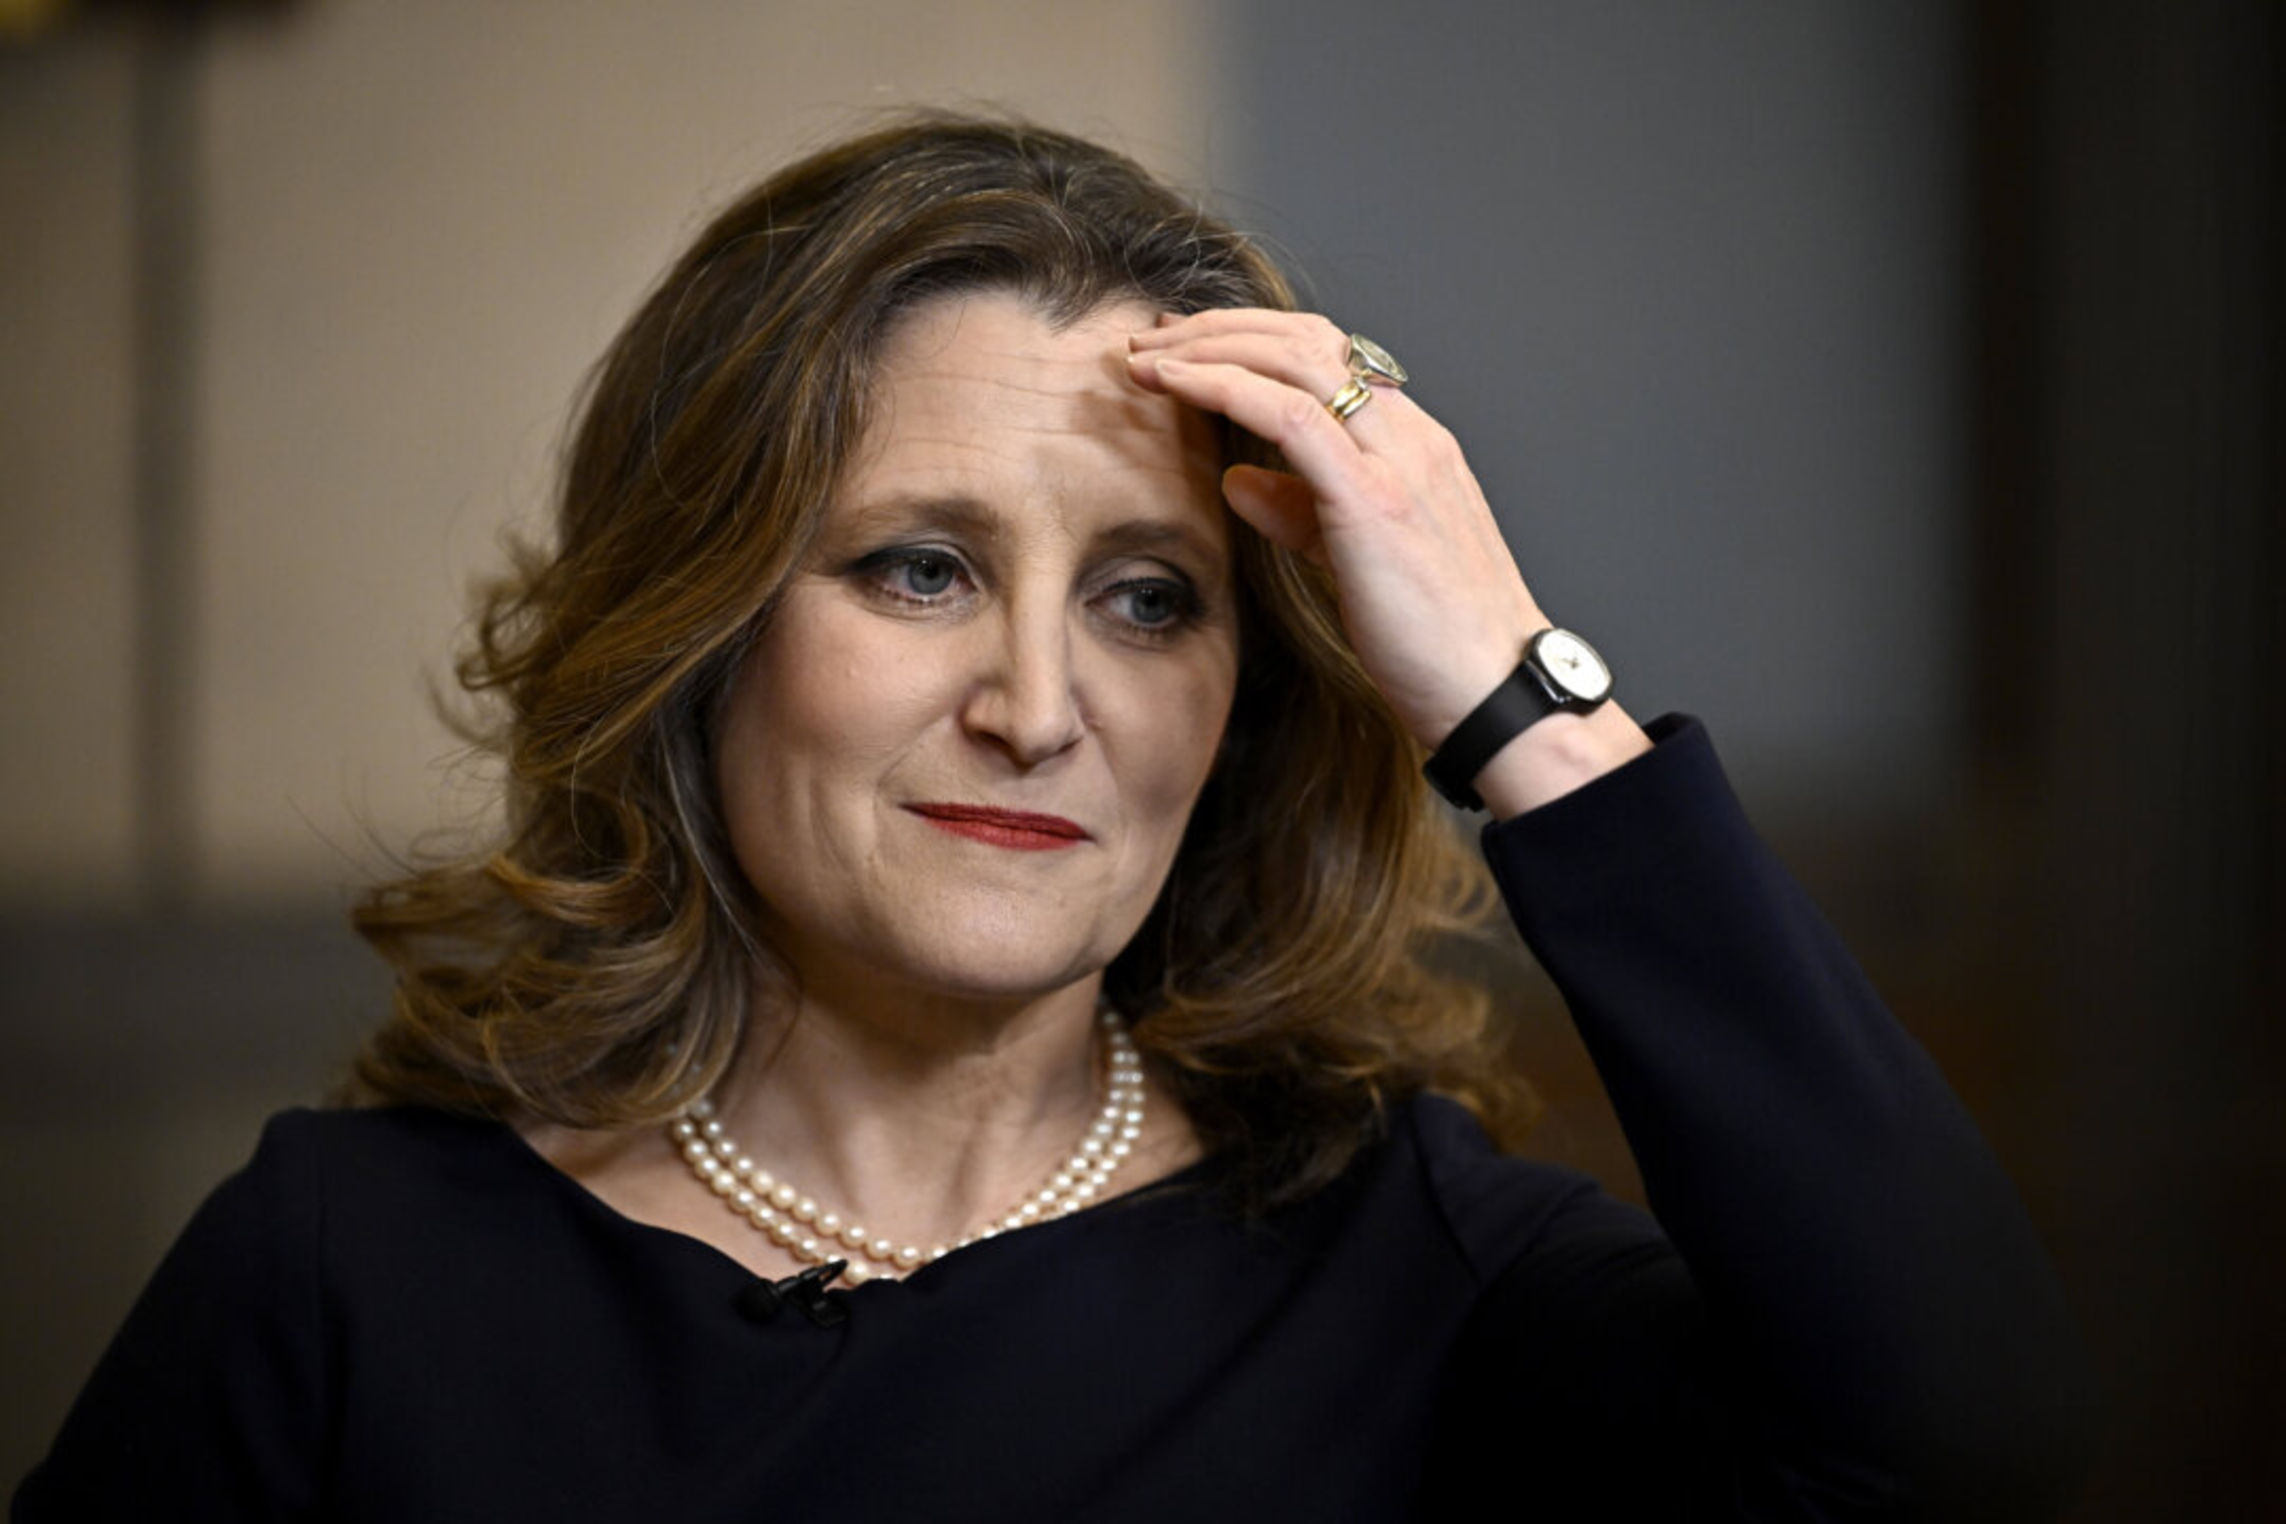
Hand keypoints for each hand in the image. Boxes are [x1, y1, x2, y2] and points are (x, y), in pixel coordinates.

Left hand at [1126, 309, 1647, 813]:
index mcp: (1415, 445)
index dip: (1256, 341)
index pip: (1332, 358)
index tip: (1194, 348)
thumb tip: (1239, 481)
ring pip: (1296, 359)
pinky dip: (1220, 386)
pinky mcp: (1373, 499)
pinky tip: (1172, 386)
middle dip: (1222, 329)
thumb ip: (1302, 513)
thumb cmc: (1438, 641)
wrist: (1495, 693)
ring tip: (1147, 357)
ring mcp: (1398, 461)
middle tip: (1156, 339)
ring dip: (1211, 347)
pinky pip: (1286, 415)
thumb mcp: (1358, 562)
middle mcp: (1412, 437)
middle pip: (1309, 340)